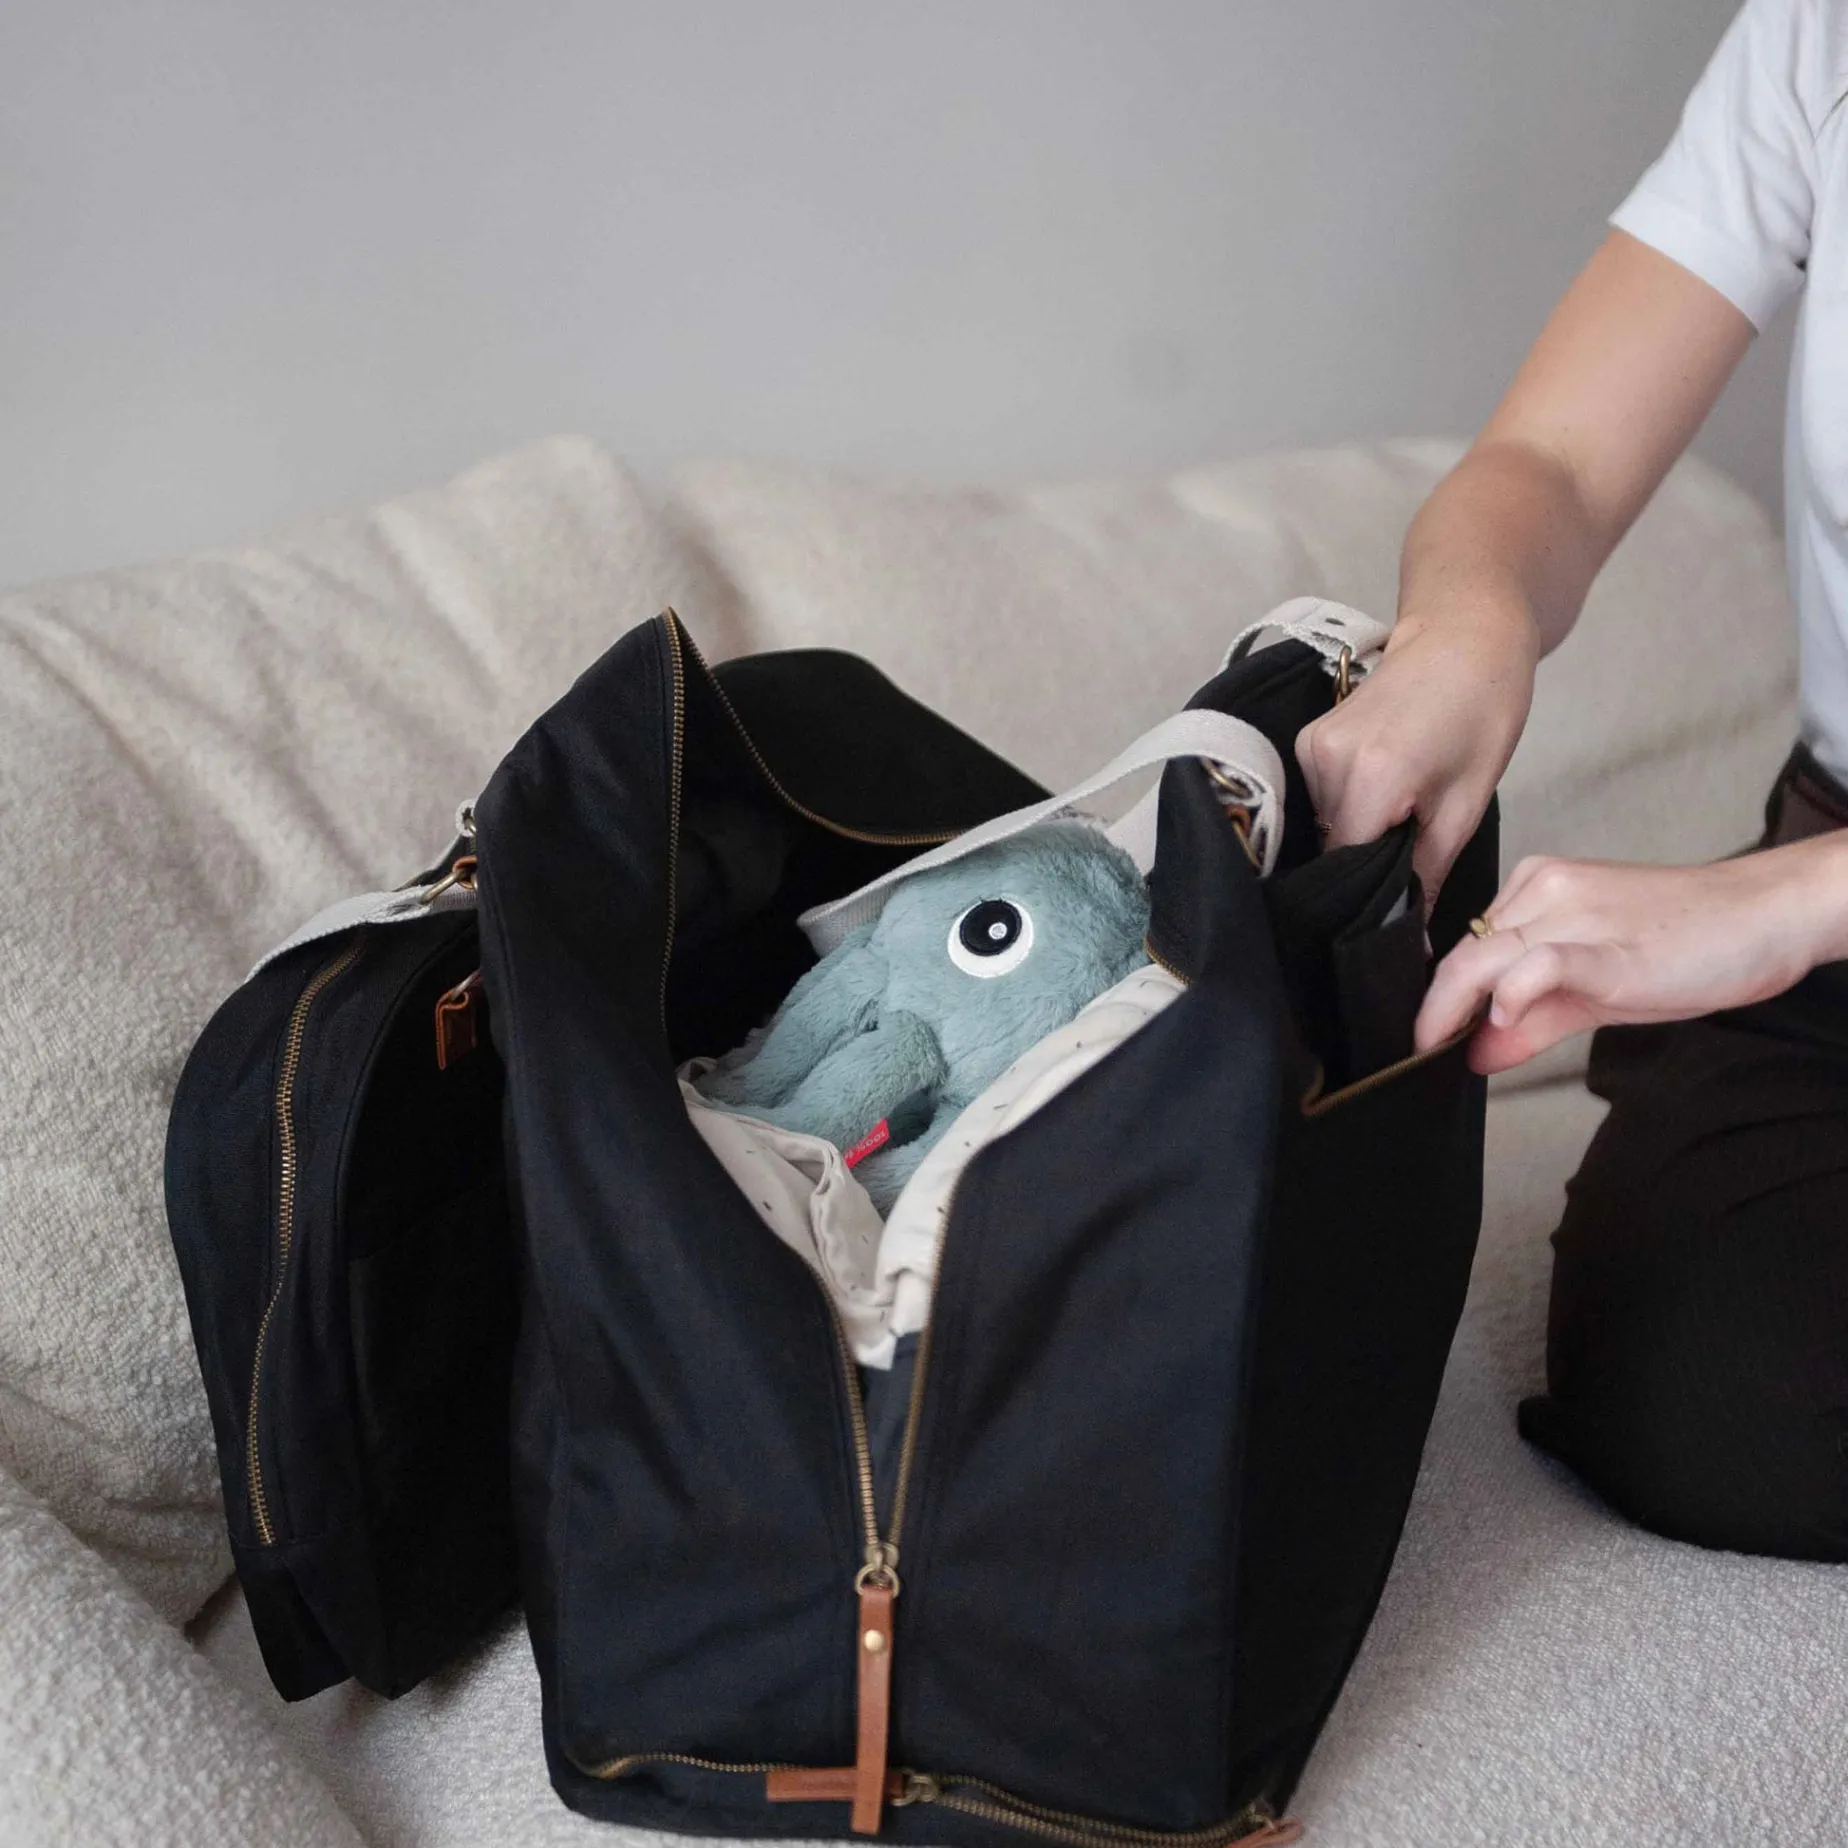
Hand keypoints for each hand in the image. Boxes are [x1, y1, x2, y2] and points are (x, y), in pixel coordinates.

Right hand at [1295, 607, 1536, 904]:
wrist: (1464, 634)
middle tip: (1412, 865)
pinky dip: (1350, 809)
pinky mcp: (1307, 740)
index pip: (1350, 869)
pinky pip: (1321, 799)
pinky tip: (1384, 794)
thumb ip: (1429, 874)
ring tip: (1403, 819)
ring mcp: (1310, 747)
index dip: (1375, 898)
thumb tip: (1412, 942)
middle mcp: (1327, 762)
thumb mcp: (1467, 801)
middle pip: (1334, 848)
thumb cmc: (1483, 710)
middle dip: (1368, 867)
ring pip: (1326, 826)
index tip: (1400, 915)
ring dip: (1359, 836)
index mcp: (1372, 777)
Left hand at [1414, 839, 1847, 1073]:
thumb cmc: (1688, 945)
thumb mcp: (1596, 990)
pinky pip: (1541, 961)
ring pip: (1487, 956)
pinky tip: (1499, 1018)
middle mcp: (1545, 891)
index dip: (1438, 999)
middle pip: (1465, 955)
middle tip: (1416, 1054)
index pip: (1467, 949)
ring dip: (1454, 1008)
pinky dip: (1511, 992)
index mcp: (1537, 890)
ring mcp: (1575, 913)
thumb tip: (1476, 1054)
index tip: (1422, 1039)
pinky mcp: (1610, 944)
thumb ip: (1535, 1020)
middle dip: (1433, 1010)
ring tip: (1439, 1047)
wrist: (1764, 916)